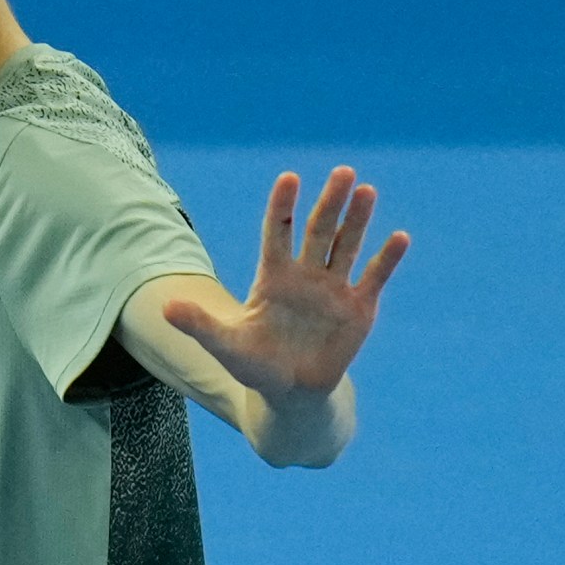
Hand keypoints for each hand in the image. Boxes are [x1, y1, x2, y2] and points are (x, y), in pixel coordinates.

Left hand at [162, 167, 407, 399]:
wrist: (291, 393)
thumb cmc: (255, 365)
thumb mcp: (224, 345)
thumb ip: (199, 324)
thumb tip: (164, 307)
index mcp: (273, 277)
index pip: (278, 233)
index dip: (283, 207)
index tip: (289, 178)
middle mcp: (306, 275)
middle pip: (319, 231)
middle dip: (329, 203)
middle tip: (342, 171)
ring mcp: (334, 289)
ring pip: (347, 247)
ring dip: (358, 221)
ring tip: (367, 191)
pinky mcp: (358, 308)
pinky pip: (374, 278)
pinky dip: (387, 259)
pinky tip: (400, 237)